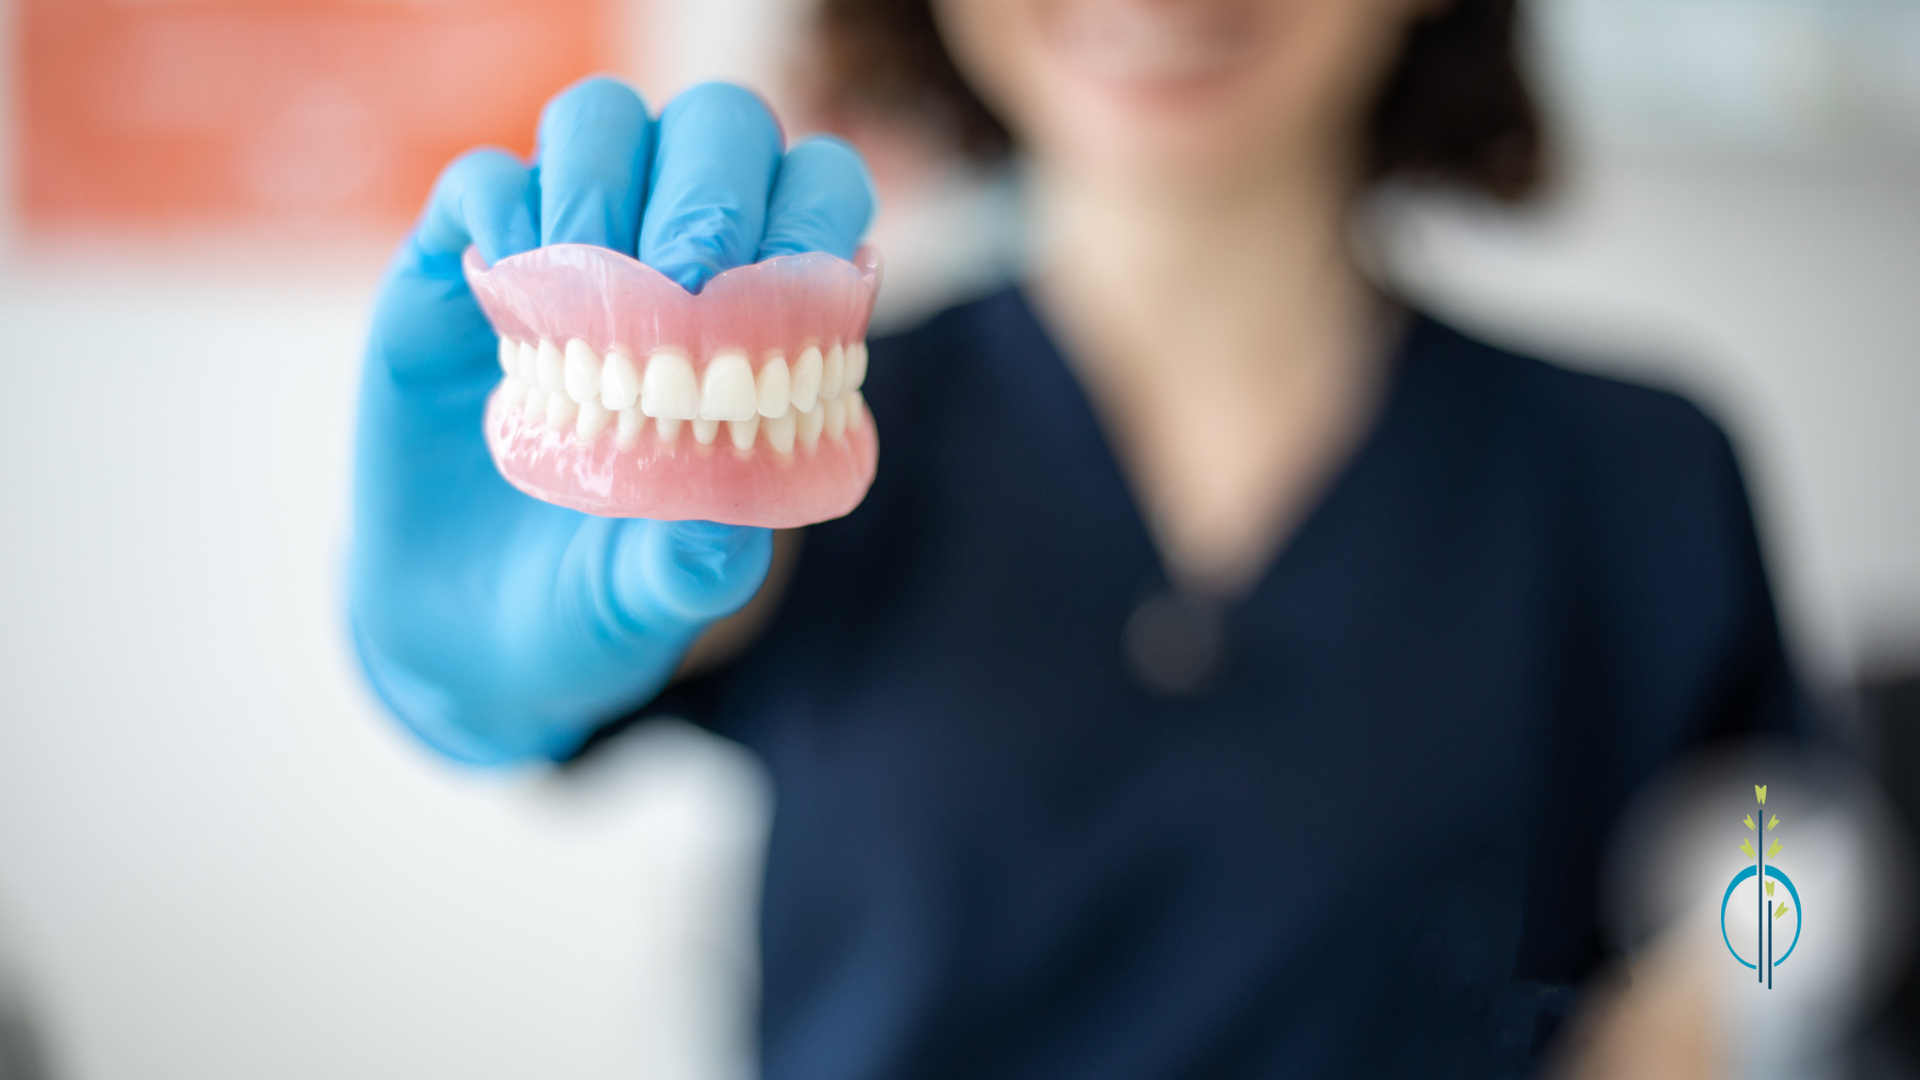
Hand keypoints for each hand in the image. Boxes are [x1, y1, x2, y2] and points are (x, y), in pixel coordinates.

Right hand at [350, 78, 874, 764]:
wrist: (458, 638)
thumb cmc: (590, 606)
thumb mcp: (644, 606)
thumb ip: (690, 570)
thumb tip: (728, 537)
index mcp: (760, 320)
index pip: (815, 197)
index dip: (811, 214)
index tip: (781, 287)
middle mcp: (668, 261)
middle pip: (717, 131)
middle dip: (711, 186)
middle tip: (684, 277)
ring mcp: (564, 256)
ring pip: (603, 124)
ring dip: (601, 183)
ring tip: (585, 281)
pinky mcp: (460, 268)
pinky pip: (484, 180)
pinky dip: (502, 211)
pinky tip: (504, 295)